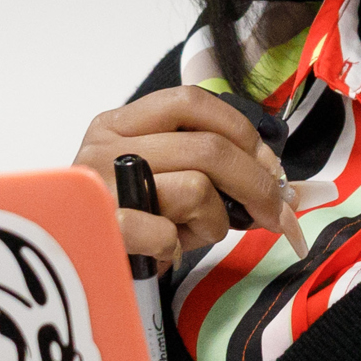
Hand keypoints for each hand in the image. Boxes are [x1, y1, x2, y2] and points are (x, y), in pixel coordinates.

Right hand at [73, 88, 285, 264]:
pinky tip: (162, 250)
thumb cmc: (129, 219)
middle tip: (276, 214)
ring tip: (186, 234)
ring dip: (211, 223)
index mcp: (118, 124)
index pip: (192, 101)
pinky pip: (167, 233)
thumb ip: (213, 167)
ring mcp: (99, 187)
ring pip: (197, 189)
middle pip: (209, 149)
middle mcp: (104, 147)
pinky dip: (176, 247)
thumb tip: (289, 190)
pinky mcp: (100, 228)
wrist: (71, 259)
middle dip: (257, 185)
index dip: (242, 132)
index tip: (270, 167)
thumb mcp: (163, 178)